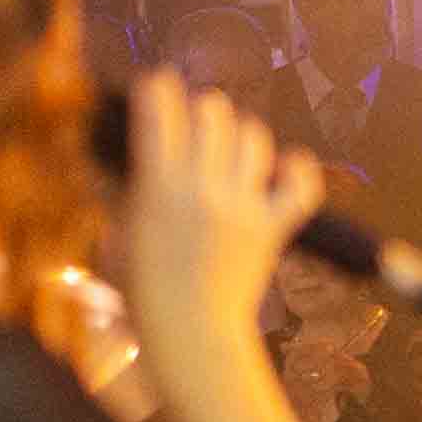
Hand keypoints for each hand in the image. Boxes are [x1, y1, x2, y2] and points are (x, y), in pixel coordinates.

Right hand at [119, 68, 326, 350]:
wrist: (189, 335)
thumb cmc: (142, 292)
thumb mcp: (121, 234)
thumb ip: (131, 193)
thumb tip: (138, 163)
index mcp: (156, 185)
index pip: (161, 109)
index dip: (158, 89)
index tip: (158, 86)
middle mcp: (202, 187)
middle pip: (213, 111)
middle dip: (202, 111)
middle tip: (195, 125)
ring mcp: (242, 205)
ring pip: (253, 135)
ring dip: (240, 135)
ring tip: (228, 150)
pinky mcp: (273, 227)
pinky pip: (301, 184)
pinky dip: (296, 171)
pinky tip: (283, 168)